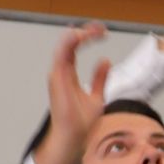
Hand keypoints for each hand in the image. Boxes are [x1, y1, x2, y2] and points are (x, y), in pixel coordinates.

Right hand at [33, 22, 111, 163]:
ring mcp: (58, 73)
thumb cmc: (82, 121)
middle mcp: (61, 71)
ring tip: (94, 31)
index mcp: (68, 73)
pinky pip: (61, 54)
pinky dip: (69, 42)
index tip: (102, 32)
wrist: (75, 136)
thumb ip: (99, 79)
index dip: (86, 36)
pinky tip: (80, 35)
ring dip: (79, 34)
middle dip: (84, 31)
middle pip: (69, 42)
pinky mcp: (57, 78)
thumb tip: (105, 61)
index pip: (74, 47)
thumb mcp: (97, 96)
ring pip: (64, 45)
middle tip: (101, 27)